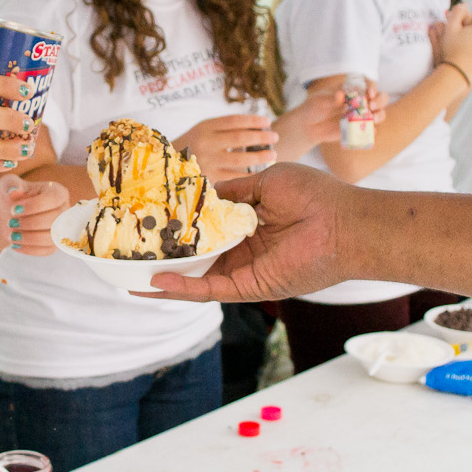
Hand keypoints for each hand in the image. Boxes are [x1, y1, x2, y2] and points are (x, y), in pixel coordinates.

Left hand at [0, 173, 70, 255]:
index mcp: (57, 192)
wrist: (7, 215)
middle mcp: (64, 210)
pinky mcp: (54, 244)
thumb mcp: (7, 185)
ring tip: (11, 235)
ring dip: (29, 238)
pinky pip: (46, 250)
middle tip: (10, 222)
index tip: (13, 209)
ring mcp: (61, 229)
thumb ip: (10, 184)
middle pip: (54, 219)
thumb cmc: (10, 196)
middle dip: (29, 223)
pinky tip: (14, 244)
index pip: (53, 198)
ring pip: (51, 237)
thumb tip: (15, 190)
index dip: (34, 205)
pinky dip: (29, 249)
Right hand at [143, 163, 356, 301]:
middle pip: (194, 255)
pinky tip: (155, 281)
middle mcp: (242, 249)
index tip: (149, 217)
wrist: (344, 223)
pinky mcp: (249, 287)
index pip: (204, 227)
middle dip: (163, 253)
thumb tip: (201, 193)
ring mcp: (243, 269)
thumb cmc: (313, 195)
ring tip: (127, 274)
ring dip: (163, 276)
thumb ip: (232, 190)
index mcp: (247, 223)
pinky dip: (182, 288)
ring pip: (195, 276)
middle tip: (128, 250)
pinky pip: (209, 289)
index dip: (178, 224)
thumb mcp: (266, 181)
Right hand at [174, 114, 277, 181]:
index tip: (268, 121)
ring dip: (259, 157)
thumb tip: (254, 127)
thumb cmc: (191, 146)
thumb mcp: (201, 131)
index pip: (234, 120)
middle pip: (240, 138)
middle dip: (261, 137)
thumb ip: (222, 128)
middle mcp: (206, 142)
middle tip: (275, 137)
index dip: (253, 120)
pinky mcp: (209, 178)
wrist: (165, 165)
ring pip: (240, 159)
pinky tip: (260, 172)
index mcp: (205, 127)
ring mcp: (208, 161)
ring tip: (273, 155)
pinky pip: (234, 177)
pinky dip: (249, 174)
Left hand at [274, 80, 387, 160]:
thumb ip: (330, 98)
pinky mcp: (357, 129)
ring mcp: (360, 115)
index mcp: (350, 90)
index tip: (369, 93)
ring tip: (373, 119)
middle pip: (379, 98)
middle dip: (380, 101)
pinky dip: (373, 131)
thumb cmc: (313, 108)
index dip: (372, 87)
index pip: (367, 85)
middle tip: (372, 106)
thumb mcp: (319, 101)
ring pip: (378, 113)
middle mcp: (359, 101)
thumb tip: (341, 95)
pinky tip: (371, 132)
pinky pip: (369, 130)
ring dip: (380, 115)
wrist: (308, 126)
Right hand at [429, 3, 471, 82]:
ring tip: (466, 42)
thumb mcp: (450, 27)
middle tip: (458, 38)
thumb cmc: (452, 49)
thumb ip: (457, 11)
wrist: (457, 72)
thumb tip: (464, 4)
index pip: (470, 18)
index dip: (460, 23)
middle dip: (469, 29)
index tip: (453, 31)